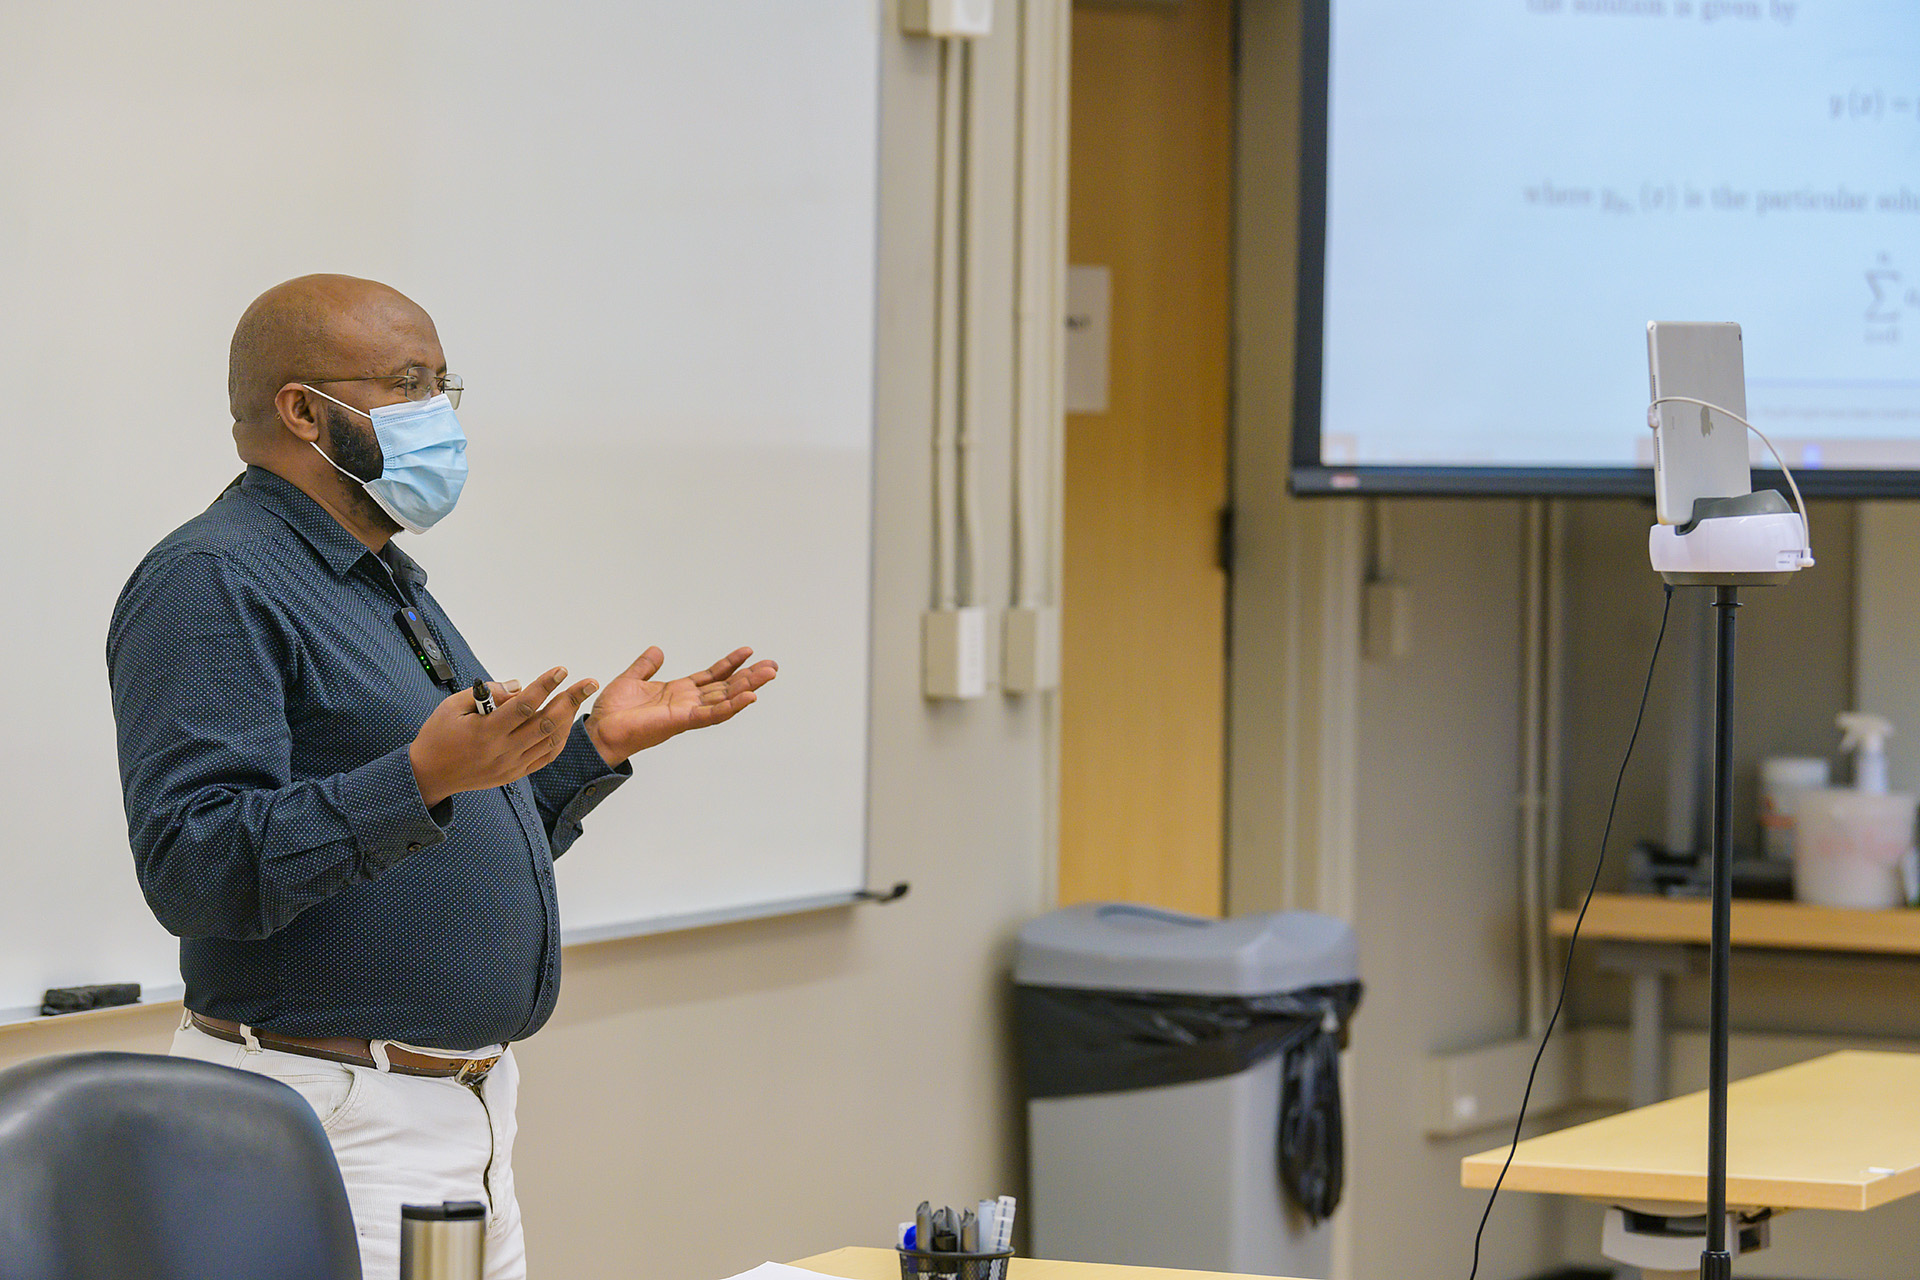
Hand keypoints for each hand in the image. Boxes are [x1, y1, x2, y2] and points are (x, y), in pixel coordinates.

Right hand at [408, 667, 599, 807]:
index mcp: (486, 732)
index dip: (545, 686)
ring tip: (577, 698)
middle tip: (587, 683)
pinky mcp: (515, 774)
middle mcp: (502, 751)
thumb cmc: (438, 736)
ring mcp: (511, 765)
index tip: (560, 671)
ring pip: (550, 740)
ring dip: (568, 718)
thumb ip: (488, 694)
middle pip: (546, 723)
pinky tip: (565, 723)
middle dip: (570, 700)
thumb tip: (520, 686)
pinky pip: (545, 756)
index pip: (524, 706)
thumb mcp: (452, 706)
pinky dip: (559, 739)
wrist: (429, 775)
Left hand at [584, 646, 776, 766]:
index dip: (729, 664)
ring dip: (748, 687)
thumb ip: (645, 666)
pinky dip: (732, 706)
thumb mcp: (631, 679)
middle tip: (772, 665)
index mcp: (678, 692)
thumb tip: (657, 650)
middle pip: (725, 687)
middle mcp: (687, 703)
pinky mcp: (682, 721)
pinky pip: (712, 714)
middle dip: (749, 676)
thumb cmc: (613, 713)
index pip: (711, 677)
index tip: (748, 652)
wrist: (600, 731)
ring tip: (769, 675)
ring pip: (725, 699)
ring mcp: (687, 713)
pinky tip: (750, 697)